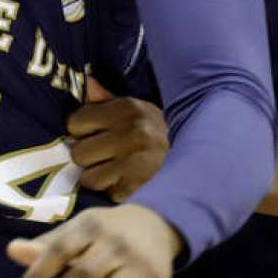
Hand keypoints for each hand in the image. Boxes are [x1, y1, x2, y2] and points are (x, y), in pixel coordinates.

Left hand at [6, 203, 182, 277]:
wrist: (156, 225)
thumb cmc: (105, 230)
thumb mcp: (76, 230)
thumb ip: (46, 245)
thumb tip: (11, 251)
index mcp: (93, 225)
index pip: (60, 249)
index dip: (39, 273)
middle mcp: (118, 243)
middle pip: (83, 276)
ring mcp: (139, 264)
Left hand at [68, 77, 167, 200]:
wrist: (202, 162)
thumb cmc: (161, 135)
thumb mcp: (139, 112)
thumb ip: (107, 101)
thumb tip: (86, 82)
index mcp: (128, 109)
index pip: (75, 122)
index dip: (81, 131)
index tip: (94, 135)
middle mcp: (130, 133)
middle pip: (78, 153)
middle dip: (88, 158)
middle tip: (105, 157)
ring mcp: (134, 163)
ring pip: (89, 179)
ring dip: (99, 179)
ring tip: (117, 172)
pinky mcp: (139, 188)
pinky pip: (108, 195)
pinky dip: (115, 192)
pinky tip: (129, 183)